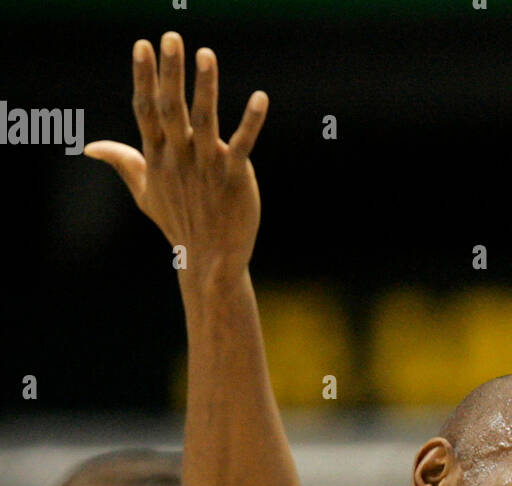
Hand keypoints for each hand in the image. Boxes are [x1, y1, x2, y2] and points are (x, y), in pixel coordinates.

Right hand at [84, 33, 267, 289]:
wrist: (209, 261)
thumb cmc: (178, 224)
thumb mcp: (145, 193)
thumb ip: (123, 163)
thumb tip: (90, 148)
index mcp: (158, 157)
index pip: (146, 110)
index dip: (144, 78)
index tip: (143, 46)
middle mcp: (180, 158)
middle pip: (171, 109)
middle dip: (170, 74)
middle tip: (171, 37)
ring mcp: (207, 168)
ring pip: (205, 122)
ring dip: (205, 88)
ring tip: (205, 54)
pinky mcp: (234, 178)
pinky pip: (242, 145)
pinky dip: (251, 122)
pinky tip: (261, 98)